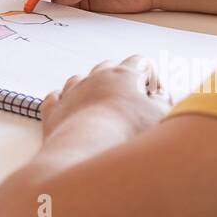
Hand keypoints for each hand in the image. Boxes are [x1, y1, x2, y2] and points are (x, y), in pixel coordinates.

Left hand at [40, 56, 170, 145]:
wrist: (86, 154)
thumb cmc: (128, 135)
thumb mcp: (160, 117)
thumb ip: (163, 103)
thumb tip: (159, 96)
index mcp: (122, 75)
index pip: (140, 62)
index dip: (151, 77)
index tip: (155, 97)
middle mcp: (94, 78)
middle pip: (109, 67)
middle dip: (121, 81)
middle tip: (131, 104)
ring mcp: (71, 93)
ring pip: (80, 79)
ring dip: (91, 90)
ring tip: (102, 110)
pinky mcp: (54, 112)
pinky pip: (56, 98)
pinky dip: (64, 102)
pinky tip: (71, 112)